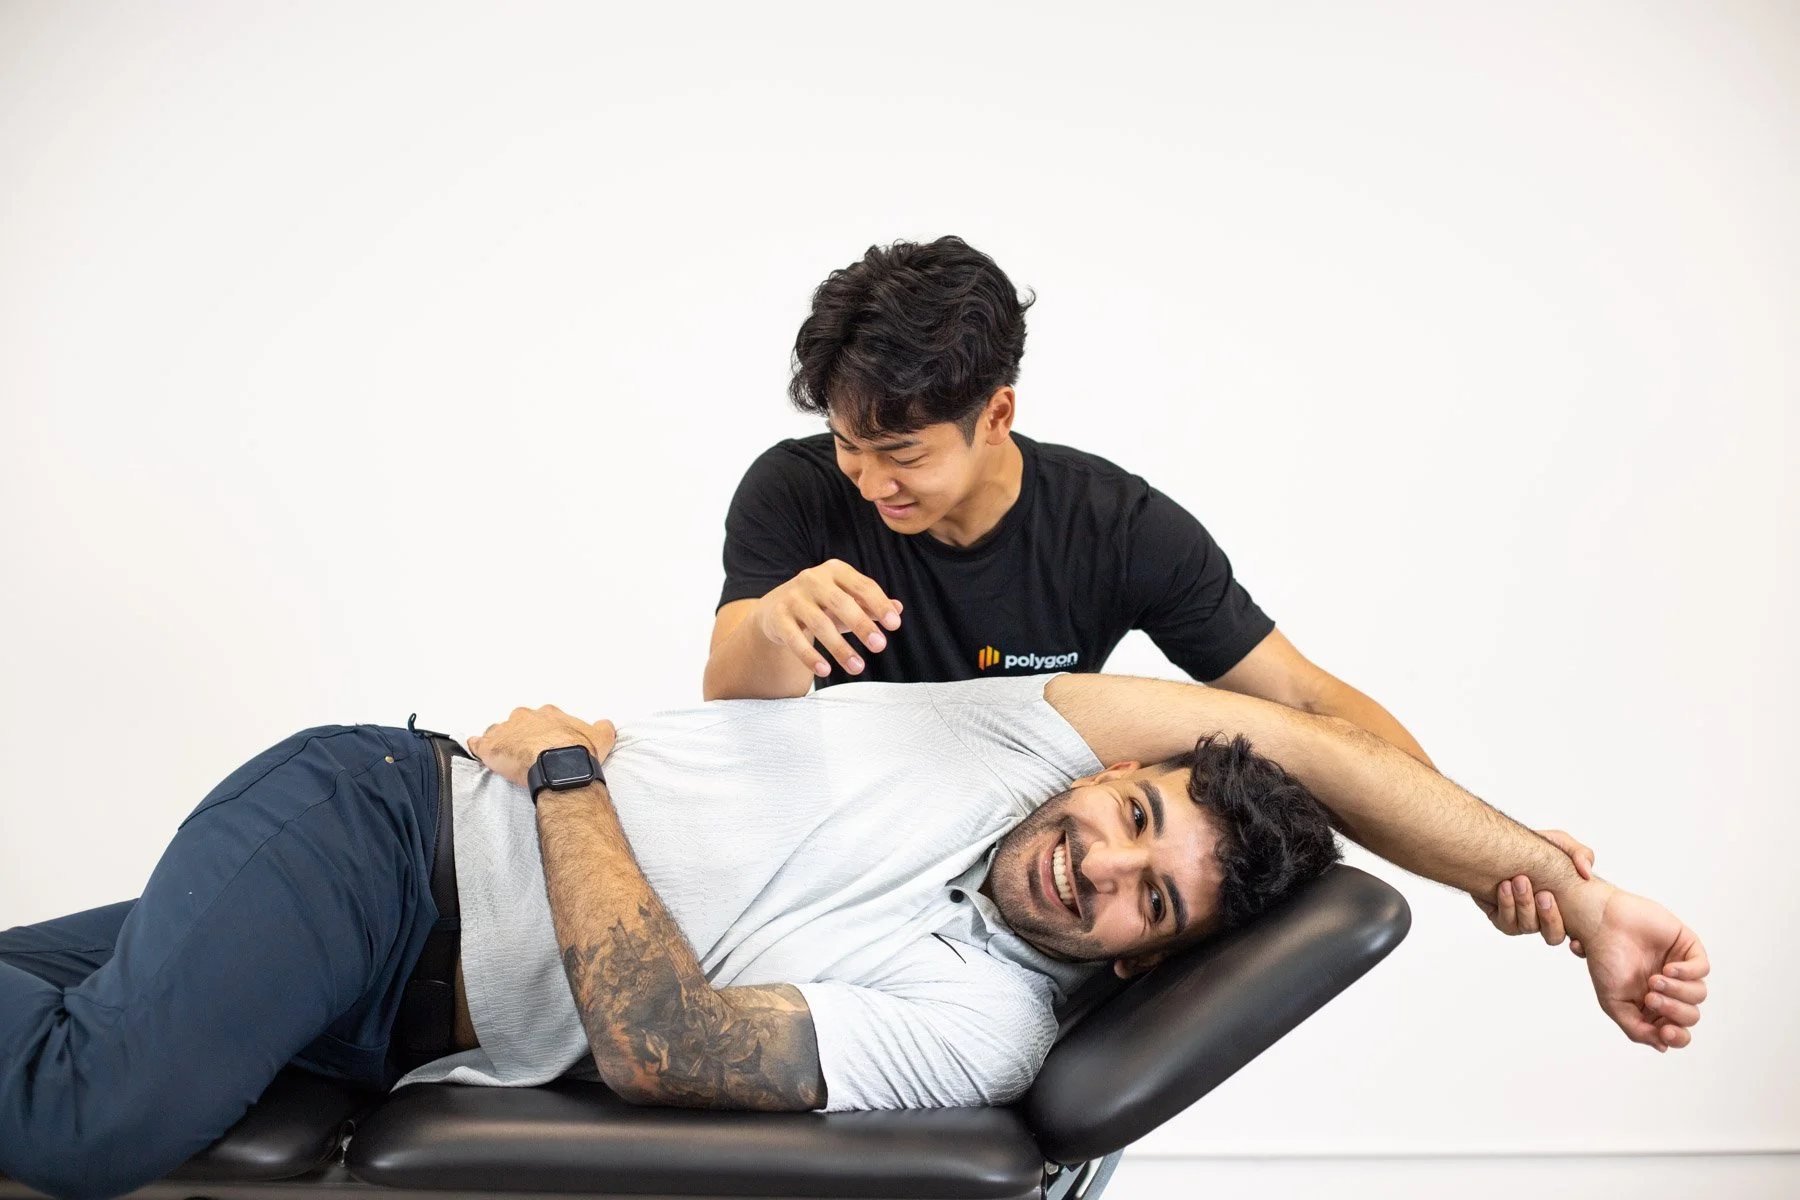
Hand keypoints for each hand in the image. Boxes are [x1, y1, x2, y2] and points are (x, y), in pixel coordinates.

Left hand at [467, 704, 616, 789]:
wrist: (559, 766)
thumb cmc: (578, 752)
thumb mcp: (601, 736)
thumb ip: (602, 728)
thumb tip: (605, 724)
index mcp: (549, 714)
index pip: (543, 718)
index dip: (545, 731)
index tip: (547, 743)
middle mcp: (525, 717)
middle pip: (519, 722)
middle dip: (521, 734)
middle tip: (528, 751)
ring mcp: (506, 730)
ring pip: (498, 732)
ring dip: (501, 742)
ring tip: (506, 757)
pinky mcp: (490, 747)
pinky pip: (478, 744)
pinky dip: (477, 747)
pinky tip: (477, 751)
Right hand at [754, 559, 903, 677]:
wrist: (776, 609)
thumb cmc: (822, 605)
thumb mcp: (847, 601)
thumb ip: (870, 605)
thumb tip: (898, 609)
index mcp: (836, 570)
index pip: (862, 585)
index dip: (879, 604)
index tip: (895, 625)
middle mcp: (813, 579)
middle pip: (841, 602)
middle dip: (862, 624)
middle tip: (880, 646)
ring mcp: (793, 597)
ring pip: (819, 623)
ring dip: (840, 648)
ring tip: (858, 668)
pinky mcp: (777, 617)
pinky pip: (795, 639)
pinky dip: (810, 656)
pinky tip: (825, 671)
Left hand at [1470, 829, 1595, 948]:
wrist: (1501, 846)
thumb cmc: (1536, 848)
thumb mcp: (1561, 844)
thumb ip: (1580, 854)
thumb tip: (1586, 873)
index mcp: (1566, 909)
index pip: (1579, 940)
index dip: (1580, 948)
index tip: (1577, 941)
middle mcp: (1545, 919)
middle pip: (1553, 935)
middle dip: (1549, 917)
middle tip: (1543, 894)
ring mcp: (1523, 920)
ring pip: (1527, 927)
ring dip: (1524, 906)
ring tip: (1519, 881)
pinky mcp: (1501, 917)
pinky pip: (1504, 922)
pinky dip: (1506, 905)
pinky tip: (1504, 887)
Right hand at [1578, 884, 1709, 1050]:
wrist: (1602, 923)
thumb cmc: (1604, 959)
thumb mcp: (1613, 1002)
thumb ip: (1636, 1028)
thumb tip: (1663, 1046)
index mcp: (1651, 1006)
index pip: (1676, 1031)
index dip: (1676, 1036)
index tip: (1665, 1031)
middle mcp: (1669, 990)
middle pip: (1690, 1015)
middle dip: (1673, 1010)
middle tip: (1651, 996)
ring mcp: (1680, 969)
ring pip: (1699, 995)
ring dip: (1678, 991)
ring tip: (1656, 979)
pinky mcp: (1687, 949)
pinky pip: (1702, 970)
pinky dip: (1687, 973)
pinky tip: (1668, 968)